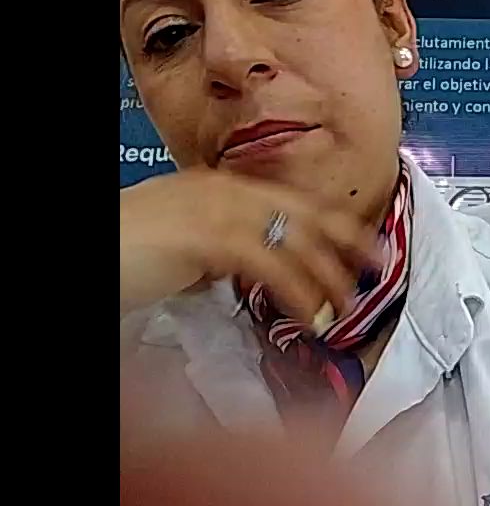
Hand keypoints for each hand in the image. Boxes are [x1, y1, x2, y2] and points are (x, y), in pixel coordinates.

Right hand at [119, 168, 379, 319]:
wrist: (95, 252)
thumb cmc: (126, 254)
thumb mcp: (180, 246)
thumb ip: (213, 250)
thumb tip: (234, 270)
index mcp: (221, 188)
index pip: (292, 202)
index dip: (334, 223)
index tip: (368, 243)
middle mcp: (225, 191)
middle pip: (303, 214)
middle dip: (347, 242)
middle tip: (378, 269)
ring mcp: (217, 210)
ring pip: (293, 242)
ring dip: (325, 279)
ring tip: (344, 310)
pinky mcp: (207, 238)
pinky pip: (270, 266)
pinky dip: (297, 294)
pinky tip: (310, 318)